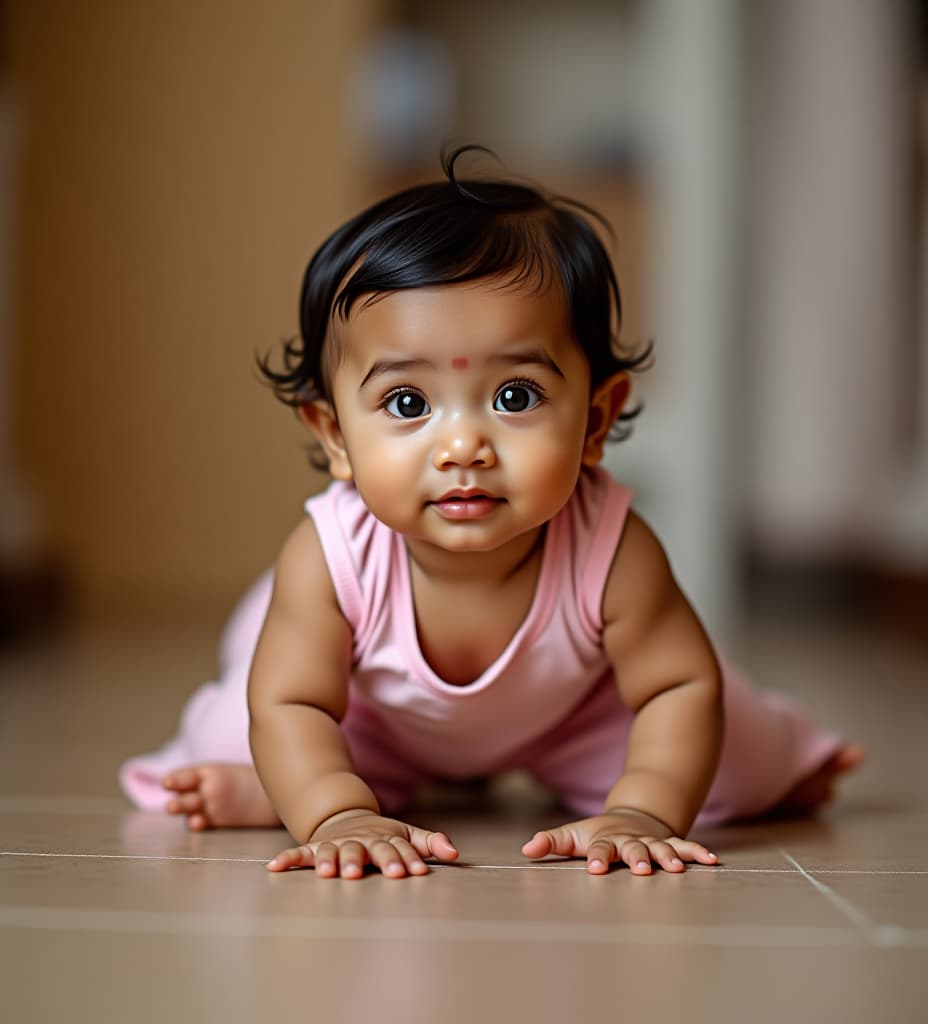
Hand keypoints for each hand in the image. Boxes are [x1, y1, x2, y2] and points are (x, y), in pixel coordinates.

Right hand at [266, 809, 458, 878]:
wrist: (346, 817)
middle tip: (371, 872)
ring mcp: (338, 844)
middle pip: (368, 850)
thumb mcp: (408, 835)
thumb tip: (455, 852)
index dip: (406, 860)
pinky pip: (300, 853)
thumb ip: (430, 843)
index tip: (414, 872)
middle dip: (371, 860)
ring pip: (335, 851)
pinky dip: (287, 859)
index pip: (399, 850)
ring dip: (332, 859)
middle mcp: (362, 841)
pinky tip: (274, 867)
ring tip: (329, 872)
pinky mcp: (317, 848)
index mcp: (385, 839)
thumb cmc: (382, 835)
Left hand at [521, 808, 718, 875]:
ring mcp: (652, 842)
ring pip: (662, 848)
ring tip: (678, 869)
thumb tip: (526, 850)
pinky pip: (685, 847)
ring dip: (670, 857)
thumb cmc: (598, 834)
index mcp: (605, 841)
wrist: (633, 816)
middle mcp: (631, 841)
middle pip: (634, 850)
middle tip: (641, 870)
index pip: (599, 850)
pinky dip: (698, 853)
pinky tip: (713, 861)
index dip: (597, 858)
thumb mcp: (573, 836)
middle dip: (638, 859)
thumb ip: (551, 843)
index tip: (595, 868)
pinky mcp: (669, 844)